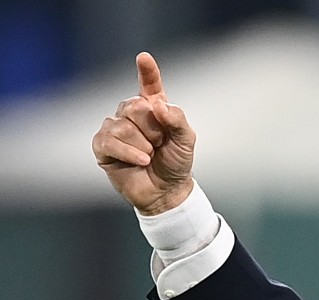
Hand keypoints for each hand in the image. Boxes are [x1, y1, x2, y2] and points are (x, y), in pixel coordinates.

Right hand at [92, 52, 195, 215]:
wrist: (166, 191)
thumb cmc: (176, 163)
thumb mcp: (185, 141)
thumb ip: (176, 119)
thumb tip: (157, 105)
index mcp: (153, 108)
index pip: (149, 86)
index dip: (147, 72)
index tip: (144, 58)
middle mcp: (131, 114)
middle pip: (135, 106)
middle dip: (153, 129)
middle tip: (159, 145)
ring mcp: (114, 128)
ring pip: (123, 125)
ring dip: (143, 145)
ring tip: (149, 156)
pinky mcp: (102, 145)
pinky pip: (110, 140)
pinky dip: (129, 152)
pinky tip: (141, 160)